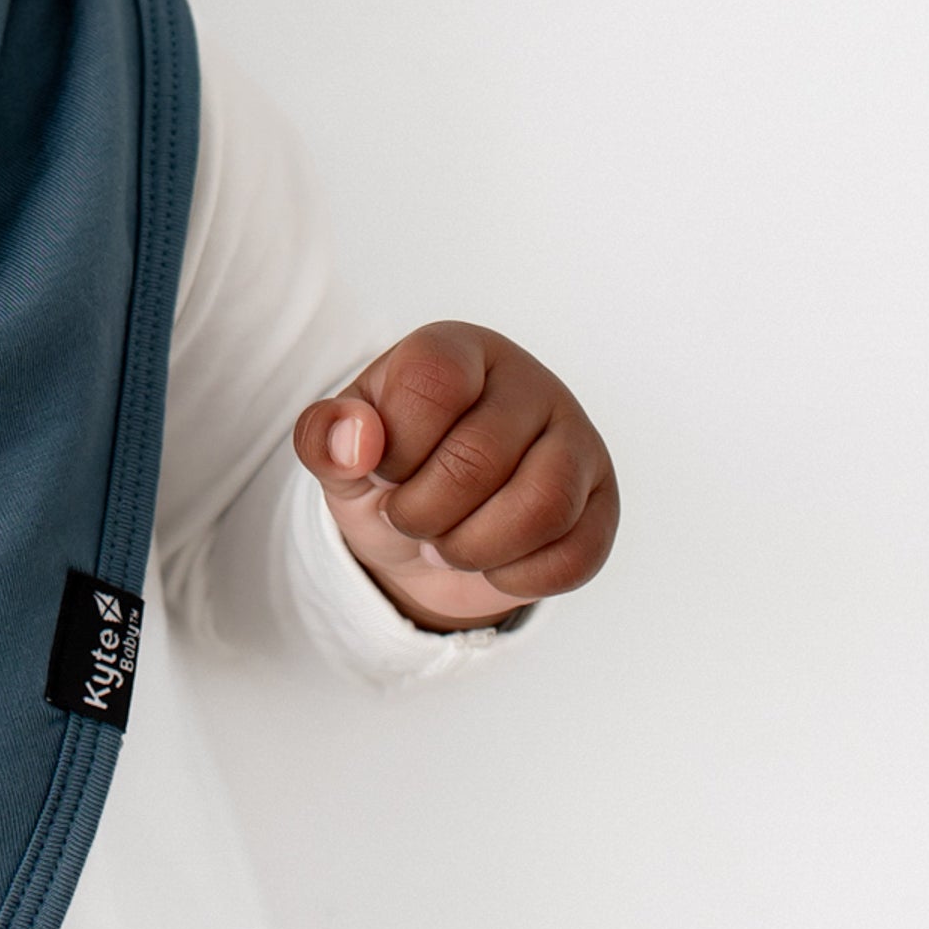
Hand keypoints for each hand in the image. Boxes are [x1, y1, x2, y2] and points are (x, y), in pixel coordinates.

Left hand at [293, 324, 616, 630]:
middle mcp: (527, 383)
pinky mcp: (603, 503)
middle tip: (406, 518)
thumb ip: (325, 439)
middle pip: (480, 457)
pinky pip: (573, 555)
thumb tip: (356, 440)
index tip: (382, 469)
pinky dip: (515, 577)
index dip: (396, 446)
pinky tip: (491, 561)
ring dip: (472, 549)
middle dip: (423, 512)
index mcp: (458, 351)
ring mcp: (576, 440)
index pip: (434, 381)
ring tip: (446, 543)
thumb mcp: (340, 457)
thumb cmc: (386, 475)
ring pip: (541, 507)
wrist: (428, 534)